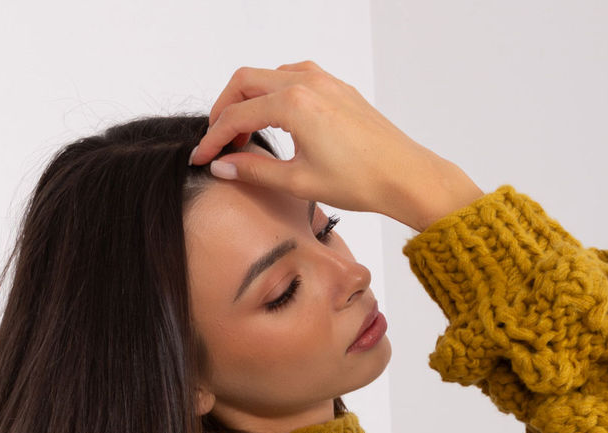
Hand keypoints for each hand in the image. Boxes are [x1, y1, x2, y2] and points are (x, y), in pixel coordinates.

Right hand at [187, 59, 461, 223]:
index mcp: (294, 103)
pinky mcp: (337, 87)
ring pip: (269, 75)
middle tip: (217, 141)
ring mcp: (324, 80)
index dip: (214, 138)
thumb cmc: (361, 181)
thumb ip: (255, 171)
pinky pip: (294, 76)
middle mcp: (307, 82)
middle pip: (246, 82)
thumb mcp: (299, 182)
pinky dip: (274, 93)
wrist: (405, 176)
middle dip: (225, 110)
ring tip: (245, 135)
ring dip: (249, 99)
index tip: (202, 158)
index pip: (237, 115)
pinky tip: (275, 120)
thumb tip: (223, 167)